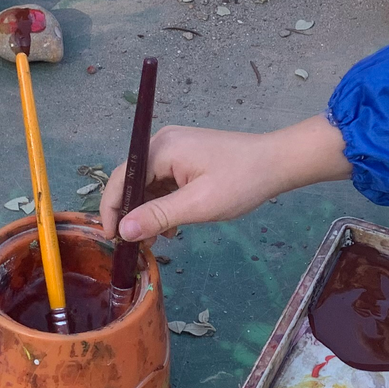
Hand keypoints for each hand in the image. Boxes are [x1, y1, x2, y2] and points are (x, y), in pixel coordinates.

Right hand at [99, 117, 352, 242]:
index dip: (112, 210)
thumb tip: (124, 231)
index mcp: (161, 148)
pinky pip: (163, 181)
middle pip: (132, 180)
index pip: (122, 178)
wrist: (277, 164)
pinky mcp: (186, 156)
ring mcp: (175, 147)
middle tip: (134, 244)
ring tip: (155, 239)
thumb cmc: (241, 182)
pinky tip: (171, 225)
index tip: (111, 238)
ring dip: (149, 211)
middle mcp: (162, 142)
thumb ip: (157, 216)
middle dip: (131, 213)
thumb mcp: (197, 205)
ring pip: (148, 183)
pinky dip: (163, 203)